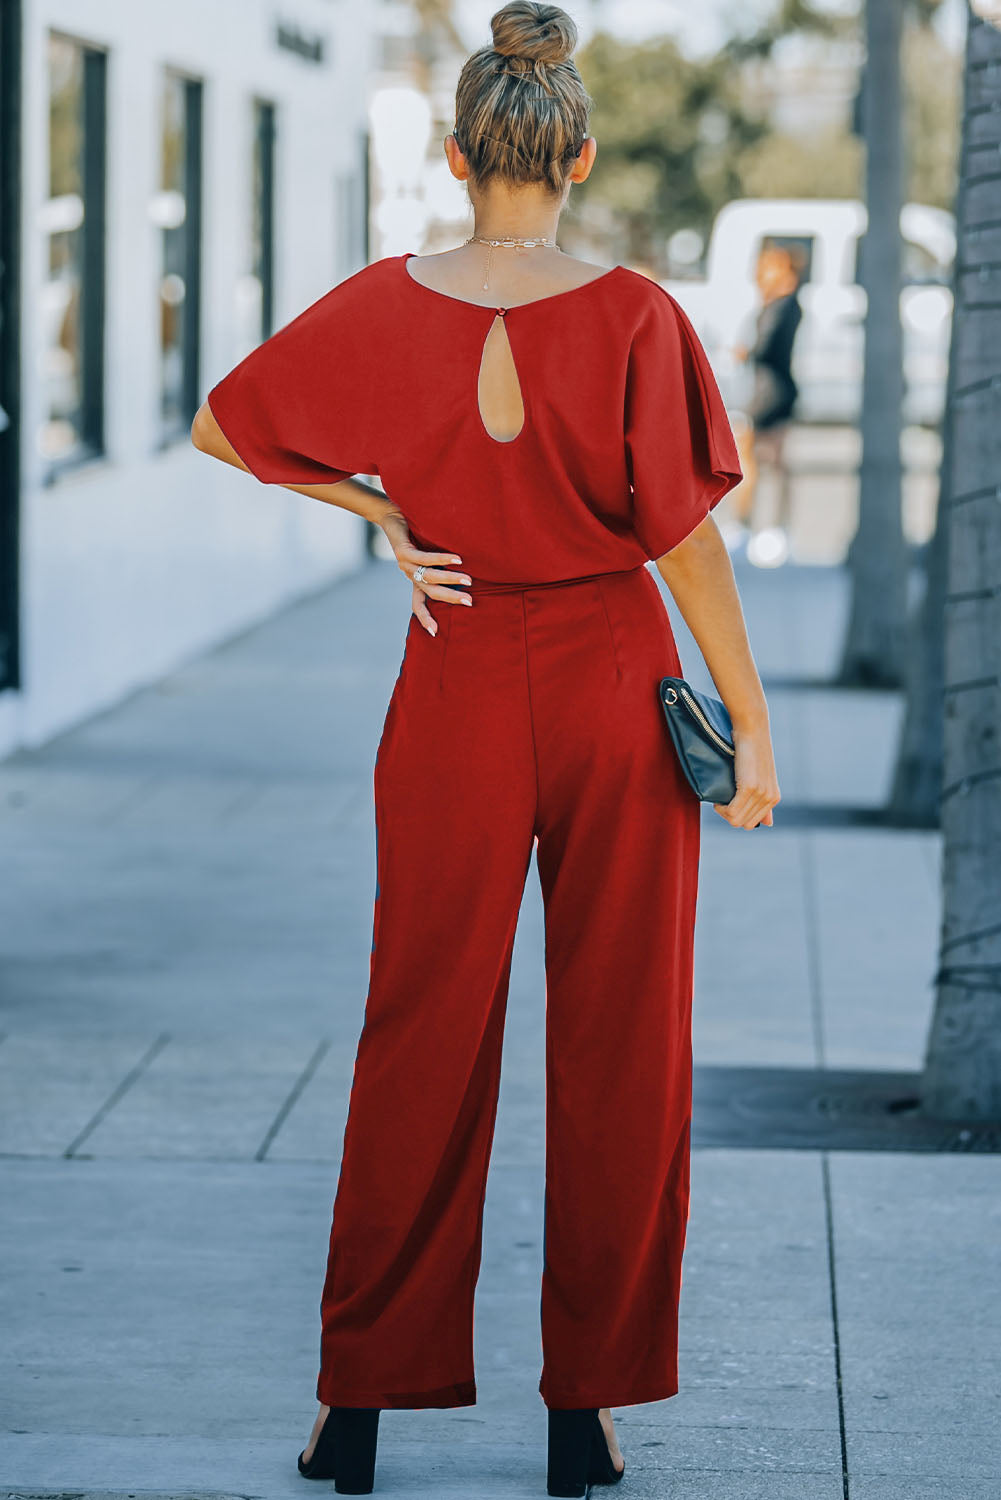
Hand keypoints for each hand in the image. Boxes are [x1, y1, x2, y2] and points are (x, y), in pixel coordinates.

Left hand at [381, 515, 471, 636]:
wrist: (392, 515)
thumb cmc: (417, 534)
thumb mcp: (430, 554)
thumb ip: (443, 565)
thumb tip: (472, 574)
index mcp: (415, 579)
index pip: (418, 604)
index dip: (425, 619)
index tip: (435, 633)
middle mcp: (410, 574)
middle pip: (431, 593)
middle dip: (451, 599)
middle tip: (470, 602)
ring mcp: (406, 564)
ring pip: (430, 577)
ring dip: (451, 579)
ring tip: (469, 580)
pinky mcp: (404, 552)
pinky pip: (425, 558)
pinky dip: (442, 559)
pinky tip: (457, 559)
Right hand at [713, 721, 779, 829]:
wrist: (752, 730)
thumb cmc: (752, 750)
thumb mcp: (763, 778)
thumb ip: (766, 801)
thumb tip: (769, 824)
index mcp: (774, 798)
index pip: (753, 823)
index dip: (737, 815)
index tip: (729, 801)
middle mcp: (770, 798)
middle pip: (745, 824)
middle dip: (730, 815)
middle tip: (723, 798)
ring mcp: (761, 794)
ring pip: (736, 820)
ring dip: (724, 811)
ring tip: (720, 797)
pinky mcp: (749, 788)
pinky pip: (732, 812)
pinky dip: (721, 808)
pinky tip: (718, 799)